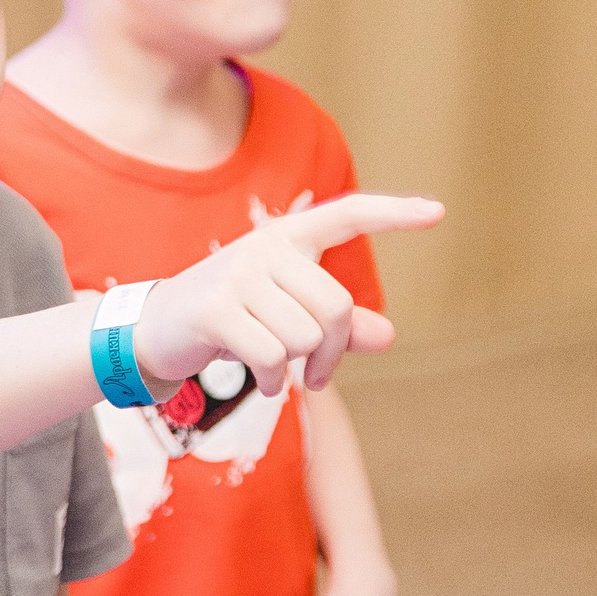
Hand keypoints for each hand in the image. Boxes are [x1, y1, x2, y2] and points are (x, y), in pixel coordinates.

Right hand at [132, 193, 442, 392]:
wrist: (158, 330)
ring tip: (276, 370)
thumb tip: (388, 336)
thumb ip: (339, 325)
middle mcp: (266, 248)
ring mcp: (238, 274)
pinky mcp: (215, 308)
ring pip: (303, 338)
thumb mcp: (288, 317)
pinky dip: (273, 382)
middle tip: (318, 375)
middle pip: (334, 308)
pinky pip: (271, 357)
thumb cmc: (235, 319)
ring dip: (296, 370)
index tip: (438, 213)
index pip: (349, 214)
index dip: (393, 214)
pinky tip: (263, 382)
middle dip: (333, 354)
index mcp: (290, 238)